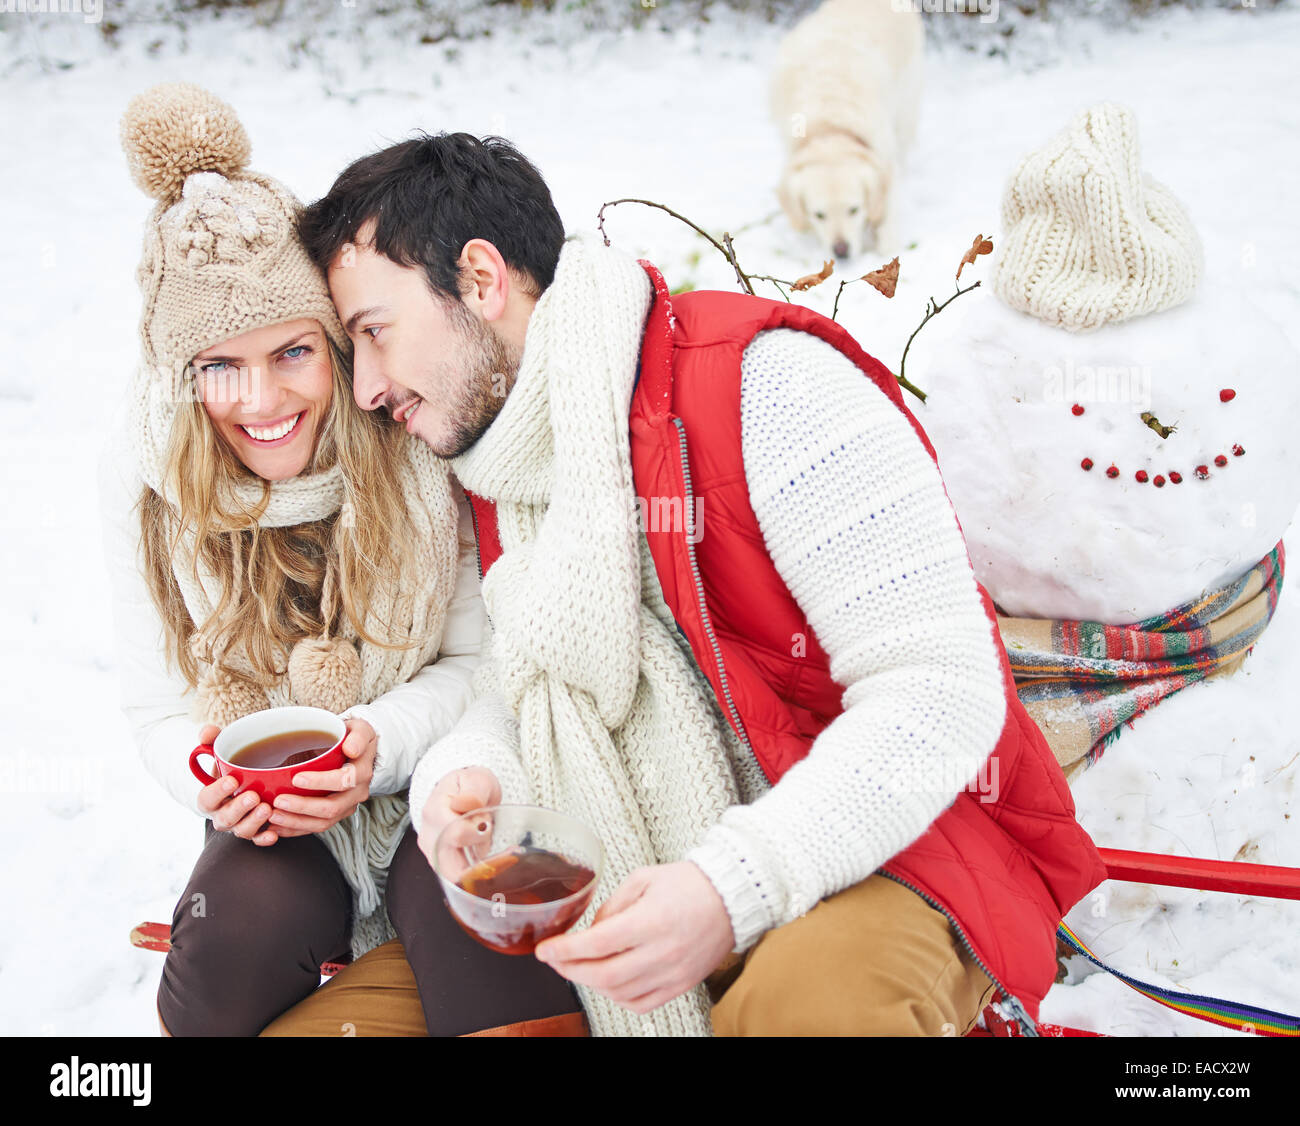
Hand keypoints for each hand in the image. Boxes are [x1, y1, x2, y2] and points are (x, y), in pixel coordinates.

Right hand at [195, 724, 276, 846]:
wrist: (248, 779)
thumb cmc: (234, 765)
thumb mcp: (223, 751)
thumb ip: (213, 740)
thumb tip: (207, 732)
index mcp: (211, 797)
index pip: (206, 798)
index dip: (217, 792)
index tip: (231, 780)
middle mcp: (223, 814)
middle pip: (225, 819)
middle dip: (238, 809)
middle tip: (253, 796)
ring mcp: (239, 824)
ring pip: (242, 830)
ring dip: (254, 822)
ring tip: (267, 808)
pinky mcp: (256, 831)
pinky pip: (258, 839)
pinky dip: (265, 838)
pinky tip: (274, 833)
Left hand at [266, 718, 375, 836]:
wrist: (358, 752)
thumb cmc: (353, 739)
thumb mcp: (360, 729)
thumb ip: (357, 737)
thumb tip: (351, 749)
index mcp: (362, 772)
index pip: (344, 781)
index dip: (321, 782)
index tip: (297, 778)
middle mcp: (357, 793)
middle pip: (332, 808)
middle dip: (303, 807)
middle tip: (279, 801)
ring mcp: (346, 806)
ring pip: (323, 823)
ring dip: (296, 822)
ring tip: (273, 816)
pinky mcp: (335, 815)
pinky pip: (315, 827)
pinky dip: (295, 829)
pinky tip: (277, 827)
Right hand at [416, 766, 501, 877]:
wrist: (460, 794)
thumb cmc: (468, 786)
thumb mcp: (476, 779)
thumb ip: (474, 791)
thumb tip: (466, 803)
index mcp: (435, 812)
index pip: (458, 834)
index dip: (479, 832)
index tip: (489, 823)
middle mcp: (429, 836)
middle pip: (452, 866)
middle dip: (480, 862)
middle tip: (500, 848)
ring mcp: (433, 853)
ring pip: (457, 876)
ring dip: (480, 867)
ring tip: (495, 847)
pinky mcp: (441, 864)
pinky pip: (459, 877)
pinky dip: (478, 871)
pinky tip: (492, 856)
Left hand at [534, 861, 734, 1014]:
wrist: (731, 897)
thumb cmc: (689, 883)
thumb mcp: (643, 878)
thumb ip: (612, 906)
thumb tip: (591, 931)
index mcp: (652, 920)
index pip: (598, 943)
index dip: (565, 949)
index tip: (545, 949)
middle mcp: (663, 951)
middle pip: (604, 974)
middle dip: (570, 969)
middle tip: (555, 960)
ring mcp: (673, 973)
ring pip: (619, 993)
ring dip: (591, 983)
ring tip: (579, 968)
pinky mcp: (681, 985)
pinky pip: (641, 1003)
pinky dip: (617, 997)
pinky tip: (608, 983)